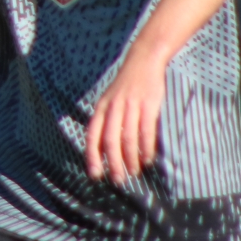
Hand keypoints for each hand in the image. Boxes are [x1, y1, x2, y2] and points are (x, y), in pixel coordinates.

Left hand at [84, 53, 165, 184]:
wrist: (144, 60)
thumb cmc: (126, 86)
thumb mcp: (109, 101)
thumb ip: (106, 122)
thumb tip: (104, 150)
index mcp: (101, 108)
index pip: (92, 136)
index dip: (92, 157)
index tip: (95, 175)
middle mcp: (113, 107)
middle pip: (110, 141)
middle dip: (113, 164)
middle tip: (118, 180)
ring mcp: (131, 106)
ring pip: (128, 139)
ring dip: (130, 159)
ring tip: (134, 172)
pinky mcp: (148, 105)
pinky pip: (146, 131)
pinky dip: (146, 148)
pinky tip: (148, 159)